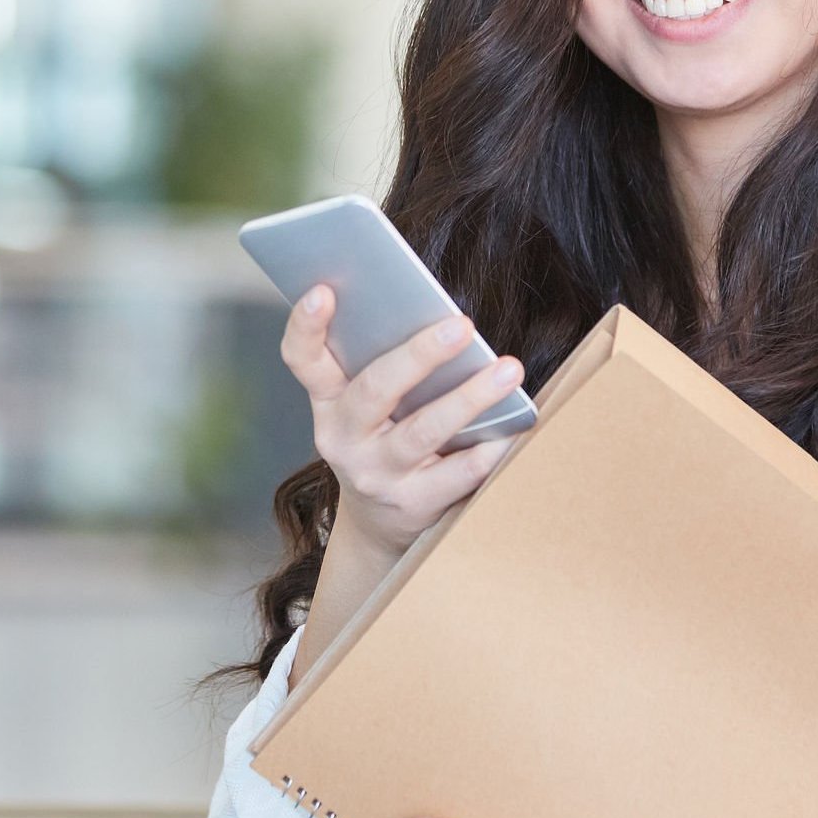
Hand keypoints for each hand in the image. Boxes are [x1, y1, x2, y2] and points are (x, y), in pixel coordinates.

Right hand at [280, 284, 525, 560]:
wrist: (377, 525)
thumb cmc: (381, 442)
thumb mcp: (365, 409)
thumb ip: (385, 368)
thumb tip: (443, 321)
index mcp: (328, 402)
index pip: (303, 360)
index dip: (306, 326)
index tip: (323, 292)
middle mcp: (343, 437)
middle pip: (375, 390)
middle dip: (419, 355)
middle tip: (461, 325)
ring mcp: (376, 473)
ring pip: (423, 430)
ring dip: (469, 397)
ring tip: (508, 370)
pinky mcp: (412, 503)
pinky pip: (457, 472)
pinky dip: (488, 448)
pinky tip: (514, 427)